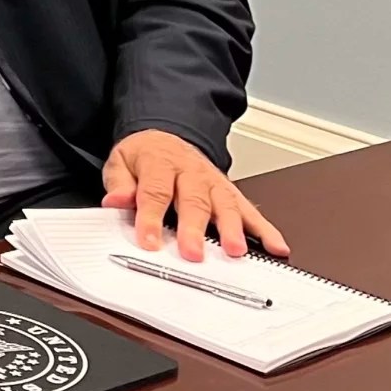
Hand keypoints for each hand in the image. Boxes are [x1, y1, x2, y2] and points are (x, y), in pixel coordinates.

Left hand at [101, 130, 289, 261]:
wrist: (166, 136)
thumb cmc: (145, 156)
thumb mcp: (121, 162)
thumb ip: (119, 183)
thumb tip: (115, 201)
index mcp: (160, 163)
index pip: (155, 192)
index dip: (151, 218)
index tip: (149, 242)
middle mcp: (191, 173)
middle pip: (193, 201)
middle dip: (194, 229)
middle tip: (193, 253)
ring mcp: (214, 182)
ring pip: (225, 205)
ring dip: (231, 229)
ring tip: (235, 251)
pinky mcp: (230, 192)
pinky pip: (250, 210)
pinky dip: (265, 229)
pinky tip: (275, 246)